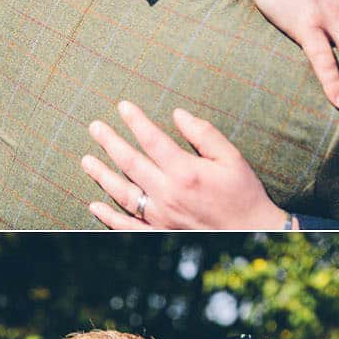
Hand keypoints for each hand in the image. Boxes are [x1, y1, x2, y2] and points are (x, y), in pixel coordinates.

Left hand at [83, 103, 286, 230]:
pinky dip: (108, 217)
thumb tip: (178, 114)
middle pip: (130, 163)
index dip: (135, 121)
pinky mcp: (159, 232)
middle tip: (94, 127)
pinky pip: (127, 226)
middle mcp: (169, 194)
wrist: (252, 231)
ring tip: (86, 160)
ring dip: (102, 175)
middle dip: (110, 142)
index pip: (152, 140)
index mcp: (186, 172)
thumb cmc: (243, 192)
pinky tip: (93, 205)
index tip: (122, 106)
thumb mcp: (232, 158)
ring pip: (123, 193)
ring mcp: (161, 216)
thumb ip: (204, 134)